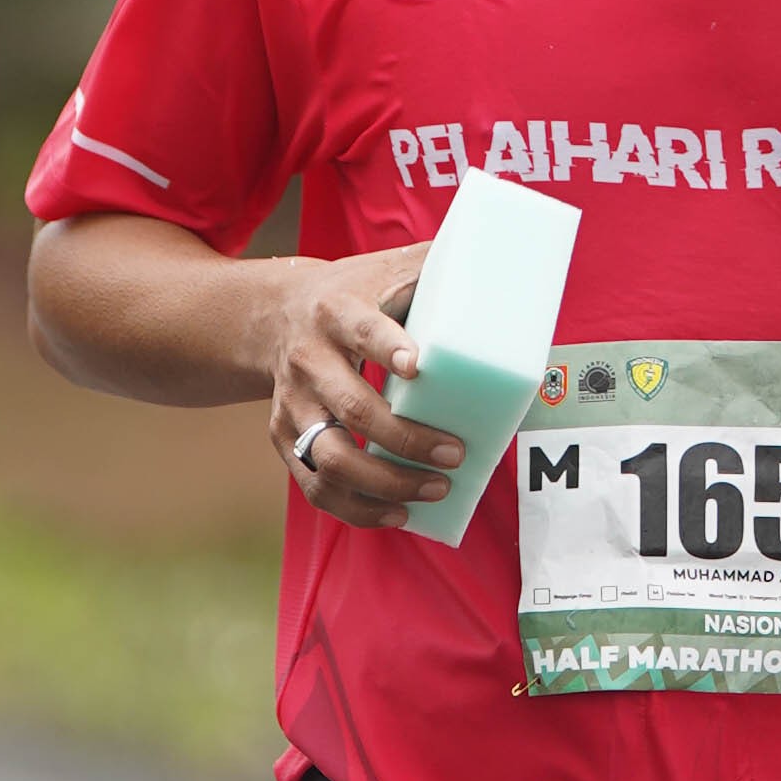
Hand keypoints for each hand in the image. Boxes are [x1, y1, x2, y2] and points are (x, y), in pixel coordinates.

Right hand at [265, 243, 460, 525]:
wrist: (274, 315)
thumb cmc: (354, 292)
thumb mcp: (387, 267)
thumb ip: (437, 266)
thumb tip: (506, 269)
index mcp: (336, 311)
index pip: (361, 330)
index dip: (387, 348)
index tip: (419, 366)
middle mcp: (307, 359)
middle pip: (352, 409)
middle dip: (407, 440)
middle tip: (455, 454)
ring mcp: (292, 404)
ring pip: (331, 459)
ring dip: (386, 483)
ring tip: (435, 489)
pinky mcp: (284, 437)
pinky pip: (316, 486)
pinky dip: (357, 509)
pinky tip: (398, 514)